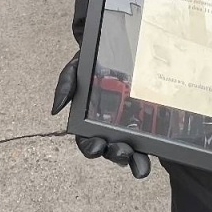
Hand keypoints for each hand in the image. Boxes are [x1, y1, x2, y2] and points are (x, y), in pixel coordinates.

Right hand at [51, 53, 149, 178]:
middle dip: (116, 155)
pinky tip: (155, 153)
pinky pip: (147, 140)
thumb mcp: (76, 68)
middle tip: (123, 152)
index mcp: (88, 120)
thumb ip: (65, 85)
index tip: (98, 145)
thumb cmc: (92, 60)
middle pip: (110, 150)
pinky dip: (150, 149)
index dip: (91, 148)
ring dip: (133, 160)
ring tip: (140, 165)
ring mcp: (127, 128)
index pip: (87, 141)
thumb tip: (56, 109)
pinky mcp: (144, 124)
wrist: (117, 45)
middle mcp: (107, 128)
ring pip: (129, 151)